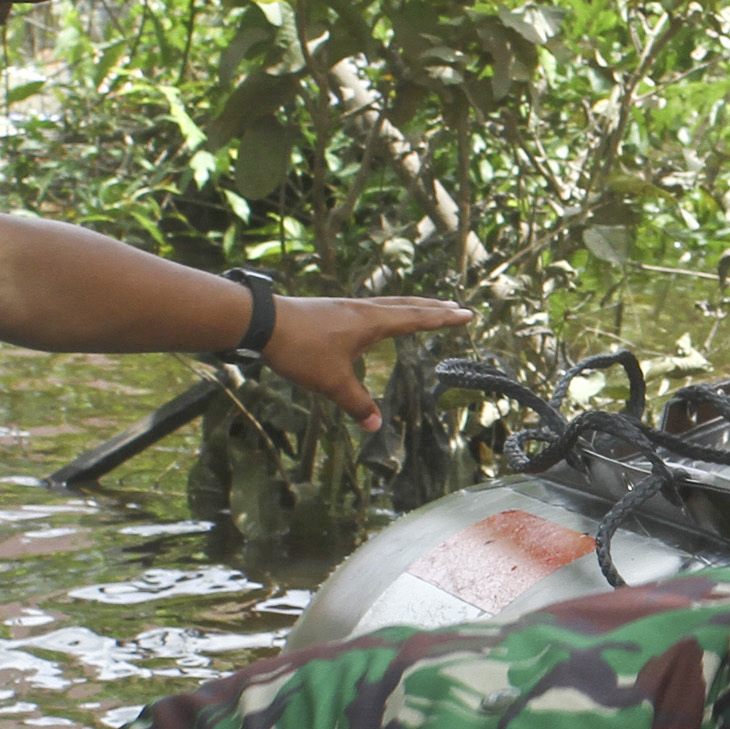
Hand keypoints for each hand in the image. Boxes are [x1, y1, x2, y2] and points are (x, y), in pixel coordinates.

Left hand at [261, 295, 472, 429]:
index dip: (443, 319)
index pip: (416, 319)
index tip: (466, 314)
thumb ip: (356, 403)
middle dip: (432, 307)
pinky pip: (370, 307)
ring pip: (387, 303)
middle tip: (454, 306)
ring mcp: (346, 307)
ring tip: (423, 308)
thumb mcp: (332, 383)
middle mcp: (363, 310)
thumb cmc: (301, 349)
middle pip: (406, 305)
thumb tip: (375, 425)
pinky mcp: (331, 310)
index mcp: (371, 323)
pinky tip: (377, 318)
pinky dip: (387, 309)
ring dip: (410, 306)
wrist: (263, 323)